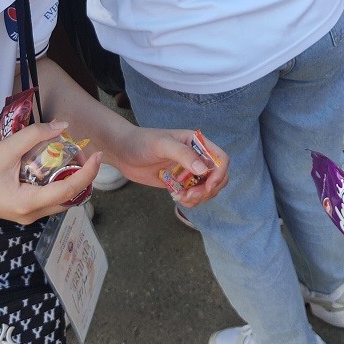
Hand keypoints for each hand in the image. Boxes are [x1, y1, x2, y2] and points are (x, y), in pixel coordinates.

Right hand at [0, 121, 101, 223]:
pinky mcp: (21, 211)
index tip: (99, 153)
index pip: (70, 189)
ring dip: (71, 180)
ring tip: (71, 156)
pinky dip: (57, 183)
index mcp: (29, 204)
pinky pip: (48, 199)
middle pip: (70, 198)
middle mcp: (31, 215)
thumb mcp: (6, 148)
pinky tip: (54, 165)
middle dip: (83, 176)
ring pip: (60, 200)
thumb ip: (35, 135)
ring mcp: (26, 216)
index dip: (89, 171)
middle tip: (83, 152)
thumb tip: (63, 125)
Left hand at [107, 125, 229, 206]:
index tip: (208, 186)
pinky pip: (193, 195)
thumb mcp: (162, 145)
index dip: (219, 173)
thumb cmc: (141, 142)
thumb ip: (183, 155)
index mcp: (197, 143)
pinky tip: (175, 197)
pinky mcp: (179, 182)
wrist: (122, 152)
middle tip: (191, 195)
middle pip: (218, 177)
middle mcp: (196, 157)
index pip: (221, 159)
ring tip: (180, 197)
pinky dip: (189, 201)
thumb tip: (202, 170)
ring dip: (199, 197)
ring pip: (207, 189)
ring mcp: (188, 171)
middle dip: (209, 189)